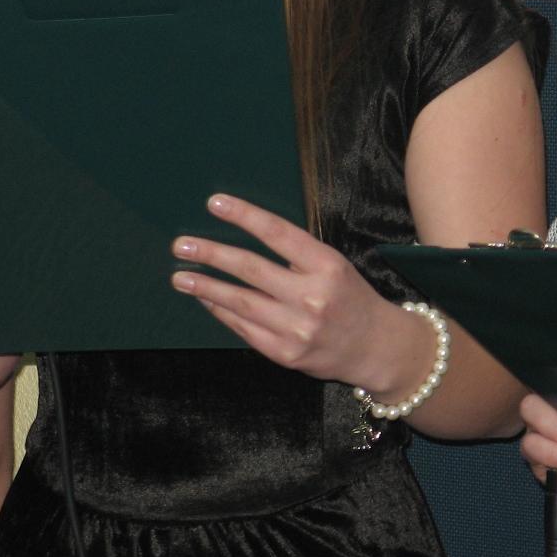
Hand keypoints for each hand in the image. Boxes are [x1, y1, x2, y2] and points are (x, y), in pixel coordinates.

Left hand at [171, 193, 414, 387]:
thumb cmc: (350, 297)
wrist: (376, 347)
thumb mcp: (333, 266)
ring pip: (241, 302)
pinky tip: (206, 299)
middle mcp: (312, 296)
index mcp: (326, 265)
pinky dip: (222, 312)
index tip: (214, 203)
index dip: (244, 215)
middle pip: (251, 269)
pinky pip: (244, 328)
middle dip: (212, 254)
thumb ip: (296, 255)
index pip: (277, 233)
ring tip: (180, 276)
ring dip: (206, 287)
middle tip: (181, 244)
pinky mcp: (286, 353)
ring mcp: (297, 328)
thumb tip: (244, 237)